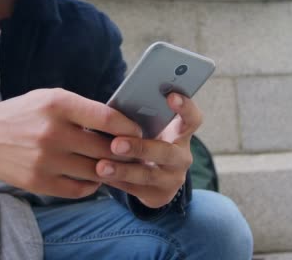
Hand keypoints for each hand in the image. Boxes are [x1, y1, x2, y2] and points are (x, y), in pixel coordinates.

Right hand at [0, 88, 141, 198]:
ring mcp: (44, 160)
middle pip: (105, 149)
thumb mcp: (51, 98)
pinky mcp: (38, 182)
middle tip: (133, 154)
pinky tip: (92, 176)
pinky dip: (91, 185)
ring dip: (108, 170)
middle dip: (123, 153)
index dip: (129, 128)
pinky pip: (79, 189)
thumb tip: (122, 125)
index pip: (108, 119)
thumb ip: (83, 109)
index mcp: (58, 104)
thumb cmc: (25, 114)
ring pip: (95, 171)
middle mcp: (52, 132)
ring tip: (113, 165)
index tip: (137, 133)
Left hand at [96, 93, 202, 208]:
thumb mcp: (151, 129)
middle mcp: (181, 157)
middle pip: (167, 152)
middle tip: (116, 144)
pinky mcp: (158, 196)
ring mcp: (172, 179)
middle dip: (141, 148)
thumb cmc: (148, 140)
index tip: (171, 96)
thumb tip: (113, 109)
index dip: (185, 107)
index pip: (192, 119)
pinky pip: (135, 190)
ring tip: (101, 166)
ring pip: (148, 175)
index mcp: (181, 134)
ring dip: (123, 170)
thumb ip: (141, 118)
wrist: (156, 179)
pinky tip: (99, 176)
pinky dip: (116, 181)